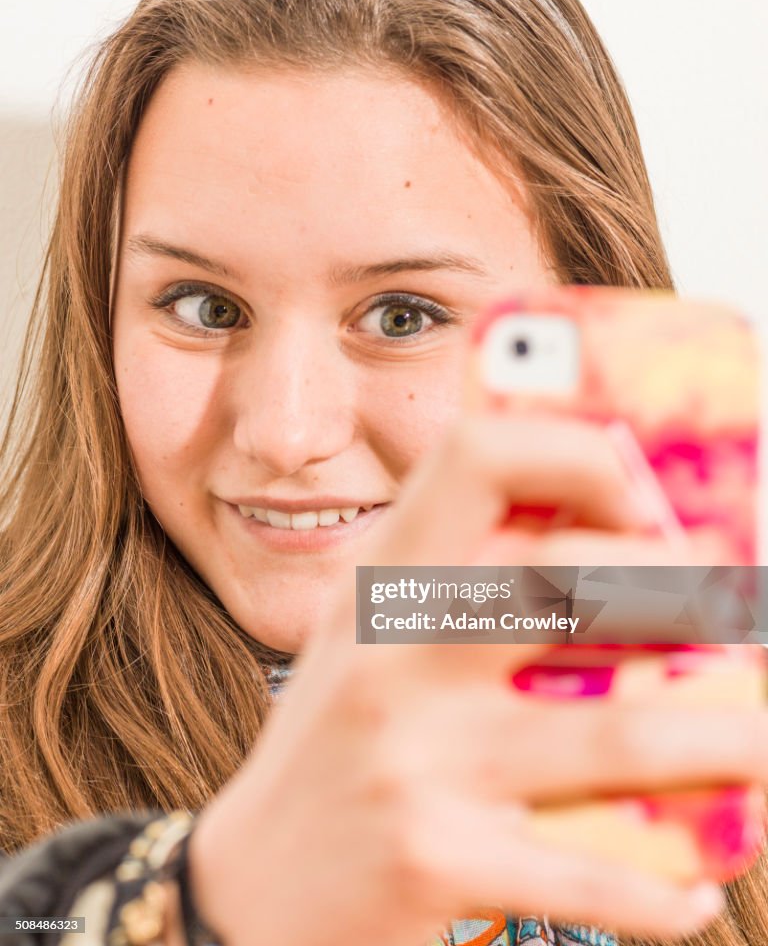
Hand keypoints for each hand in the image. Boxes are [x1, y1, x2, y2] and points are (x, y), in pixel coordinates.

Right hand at [188, 414, 760, 944]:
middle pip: (571, 584)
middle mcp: (394, 655)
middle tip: (742, 609)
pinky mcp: (435, 859)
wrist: (249, 893)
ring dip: (727, 742)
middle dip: (690, 593)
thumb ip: (449, 580)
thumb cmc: (330, 747)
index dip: (578, 457)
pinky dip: (659, 893)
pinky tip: (696, 893)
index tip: (642, 500)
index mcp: (381, 584)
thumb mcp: (366, 638)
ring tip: (766, 743)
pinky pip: (582, 873)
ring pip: (613, 735)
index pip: (477, 459)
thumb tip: (597, 534)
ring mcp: (414, 757)